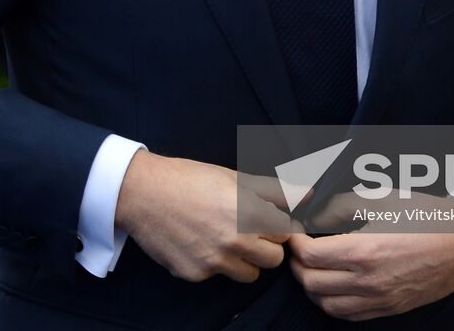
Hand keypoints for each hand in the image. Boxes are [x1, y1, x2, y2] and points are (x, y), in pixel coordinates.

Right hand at [114, 150, 295, 282]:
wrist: (143, 193)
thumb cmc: (190, 179)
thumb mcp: (235, 177)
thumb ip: (275, 190)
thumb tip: (310, 191)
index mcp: (248, 211)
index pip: (286, 232)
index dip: (278, 225)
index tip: (269, 220)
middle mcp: (234, 239)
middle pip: (274, 259)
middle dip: (266, 245)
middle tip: (249, 230)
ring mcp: (214, 260)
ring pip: (250, 274)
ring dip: (246, 260)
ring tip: (228, 238)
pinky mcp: (196, 274)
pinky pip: (219, 276)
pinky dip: (216, 264)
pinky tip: (202, 243)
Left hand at [288, 193, 453, 320]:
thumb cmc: (425, 216)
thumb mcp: (380, 199)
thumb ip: (340, 205)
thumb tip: (314, 215)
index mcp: (365, 252)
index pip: (310, 256)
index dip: (296, 242)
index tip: (296, 231)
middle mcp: (370, 282)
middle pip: (312, 283)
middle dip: (297, 265)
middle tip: (299, 249)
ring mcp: (380, 300)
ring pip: (327, 305)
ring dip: (312, 287)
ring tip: (313, 267)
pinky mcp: (390, 309)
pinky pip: (349, 315)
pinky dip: (332, 303)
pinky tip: (333, 285)